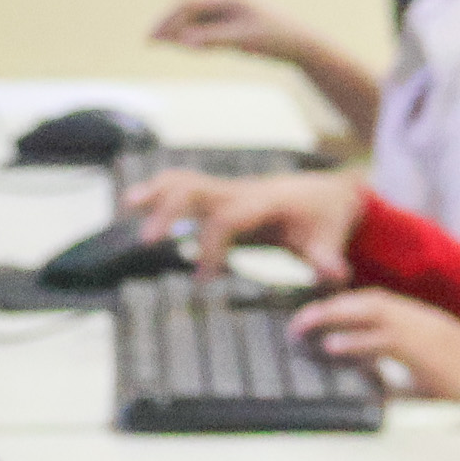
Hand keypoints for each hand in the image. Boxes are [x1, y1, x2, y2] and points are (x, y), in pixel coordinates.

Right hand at [125, 168, 369, 280]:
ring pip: (186, 181)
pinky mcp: (223, 195)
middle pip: (196, 190)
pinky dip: (161, 191)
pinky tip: (136, 203)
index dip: (211, 247)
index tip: (203, 279)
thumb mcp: (331, 238)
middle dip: (169, 210)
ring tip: (127, 205)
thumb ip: (327, 258)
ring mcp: (230, 189)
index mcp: (265, 202)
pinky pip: (187, 186)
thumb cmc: (328, 217)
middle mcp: (242, 190)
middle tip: (146, 241)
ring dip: (156, 191)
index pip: (227, 219)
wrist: (330, 192)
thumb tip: (333, 275)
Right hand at [148, 0, 314, 62]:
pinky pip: (205, 26)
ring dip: (178, 30)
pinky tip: (182, 46)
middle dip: (168, 24)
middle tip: (150, 41)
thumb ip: (210, 39)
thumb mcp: (241, 41)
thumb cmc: (274, 40)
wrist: (299, 43)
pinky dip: (192, 36)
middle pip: (189, 9)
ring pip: (196, 19)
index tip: (153, 36)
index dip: (168, 20)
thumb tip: (182, 41)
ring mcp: (229, 10)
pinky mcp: (233, 22)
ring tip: (160, 44)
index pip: (189, 4)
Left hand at [293, 289, 459, 441]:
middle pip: (368, 300)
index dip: (347, 307)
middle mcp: (425, 320)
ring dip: (332, 317)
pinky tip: (331, 346)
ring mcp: (427, 332)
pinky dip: (354, 341)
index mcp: (428, 325)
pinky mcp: (428, 351)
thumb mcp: (434, 388)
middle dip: (330, 307)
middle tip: (298, 320)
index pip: (379, 305)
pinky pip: (383, 340)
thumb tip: (375, 390)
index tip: (320, 315)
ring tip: (303, 328)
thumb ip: (402, 385)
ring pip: (370, 312)